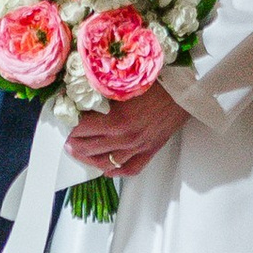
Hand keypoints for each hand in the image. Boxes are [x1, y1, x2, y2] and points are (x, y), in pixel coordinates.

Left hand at [65, 84, 184, 177]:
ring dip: (90, 159)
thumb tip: (85, 98)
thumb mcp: (124, 85)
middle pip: (90, 148)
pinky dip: (116, 171)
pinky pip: (130, 168)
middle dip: (75, 145)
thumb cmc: (158, 81)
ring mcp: (138, 147)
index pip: (83, 129)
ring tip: (81, 154)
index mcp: (116, 120)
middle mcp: (125, 137)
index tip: (67, 123)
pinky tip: (108, 170)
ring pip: (106, 162)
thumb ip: (104, 95)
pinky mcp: (150, 150)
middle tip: (69, 141)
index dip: (71, 127)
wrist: (185, 90)